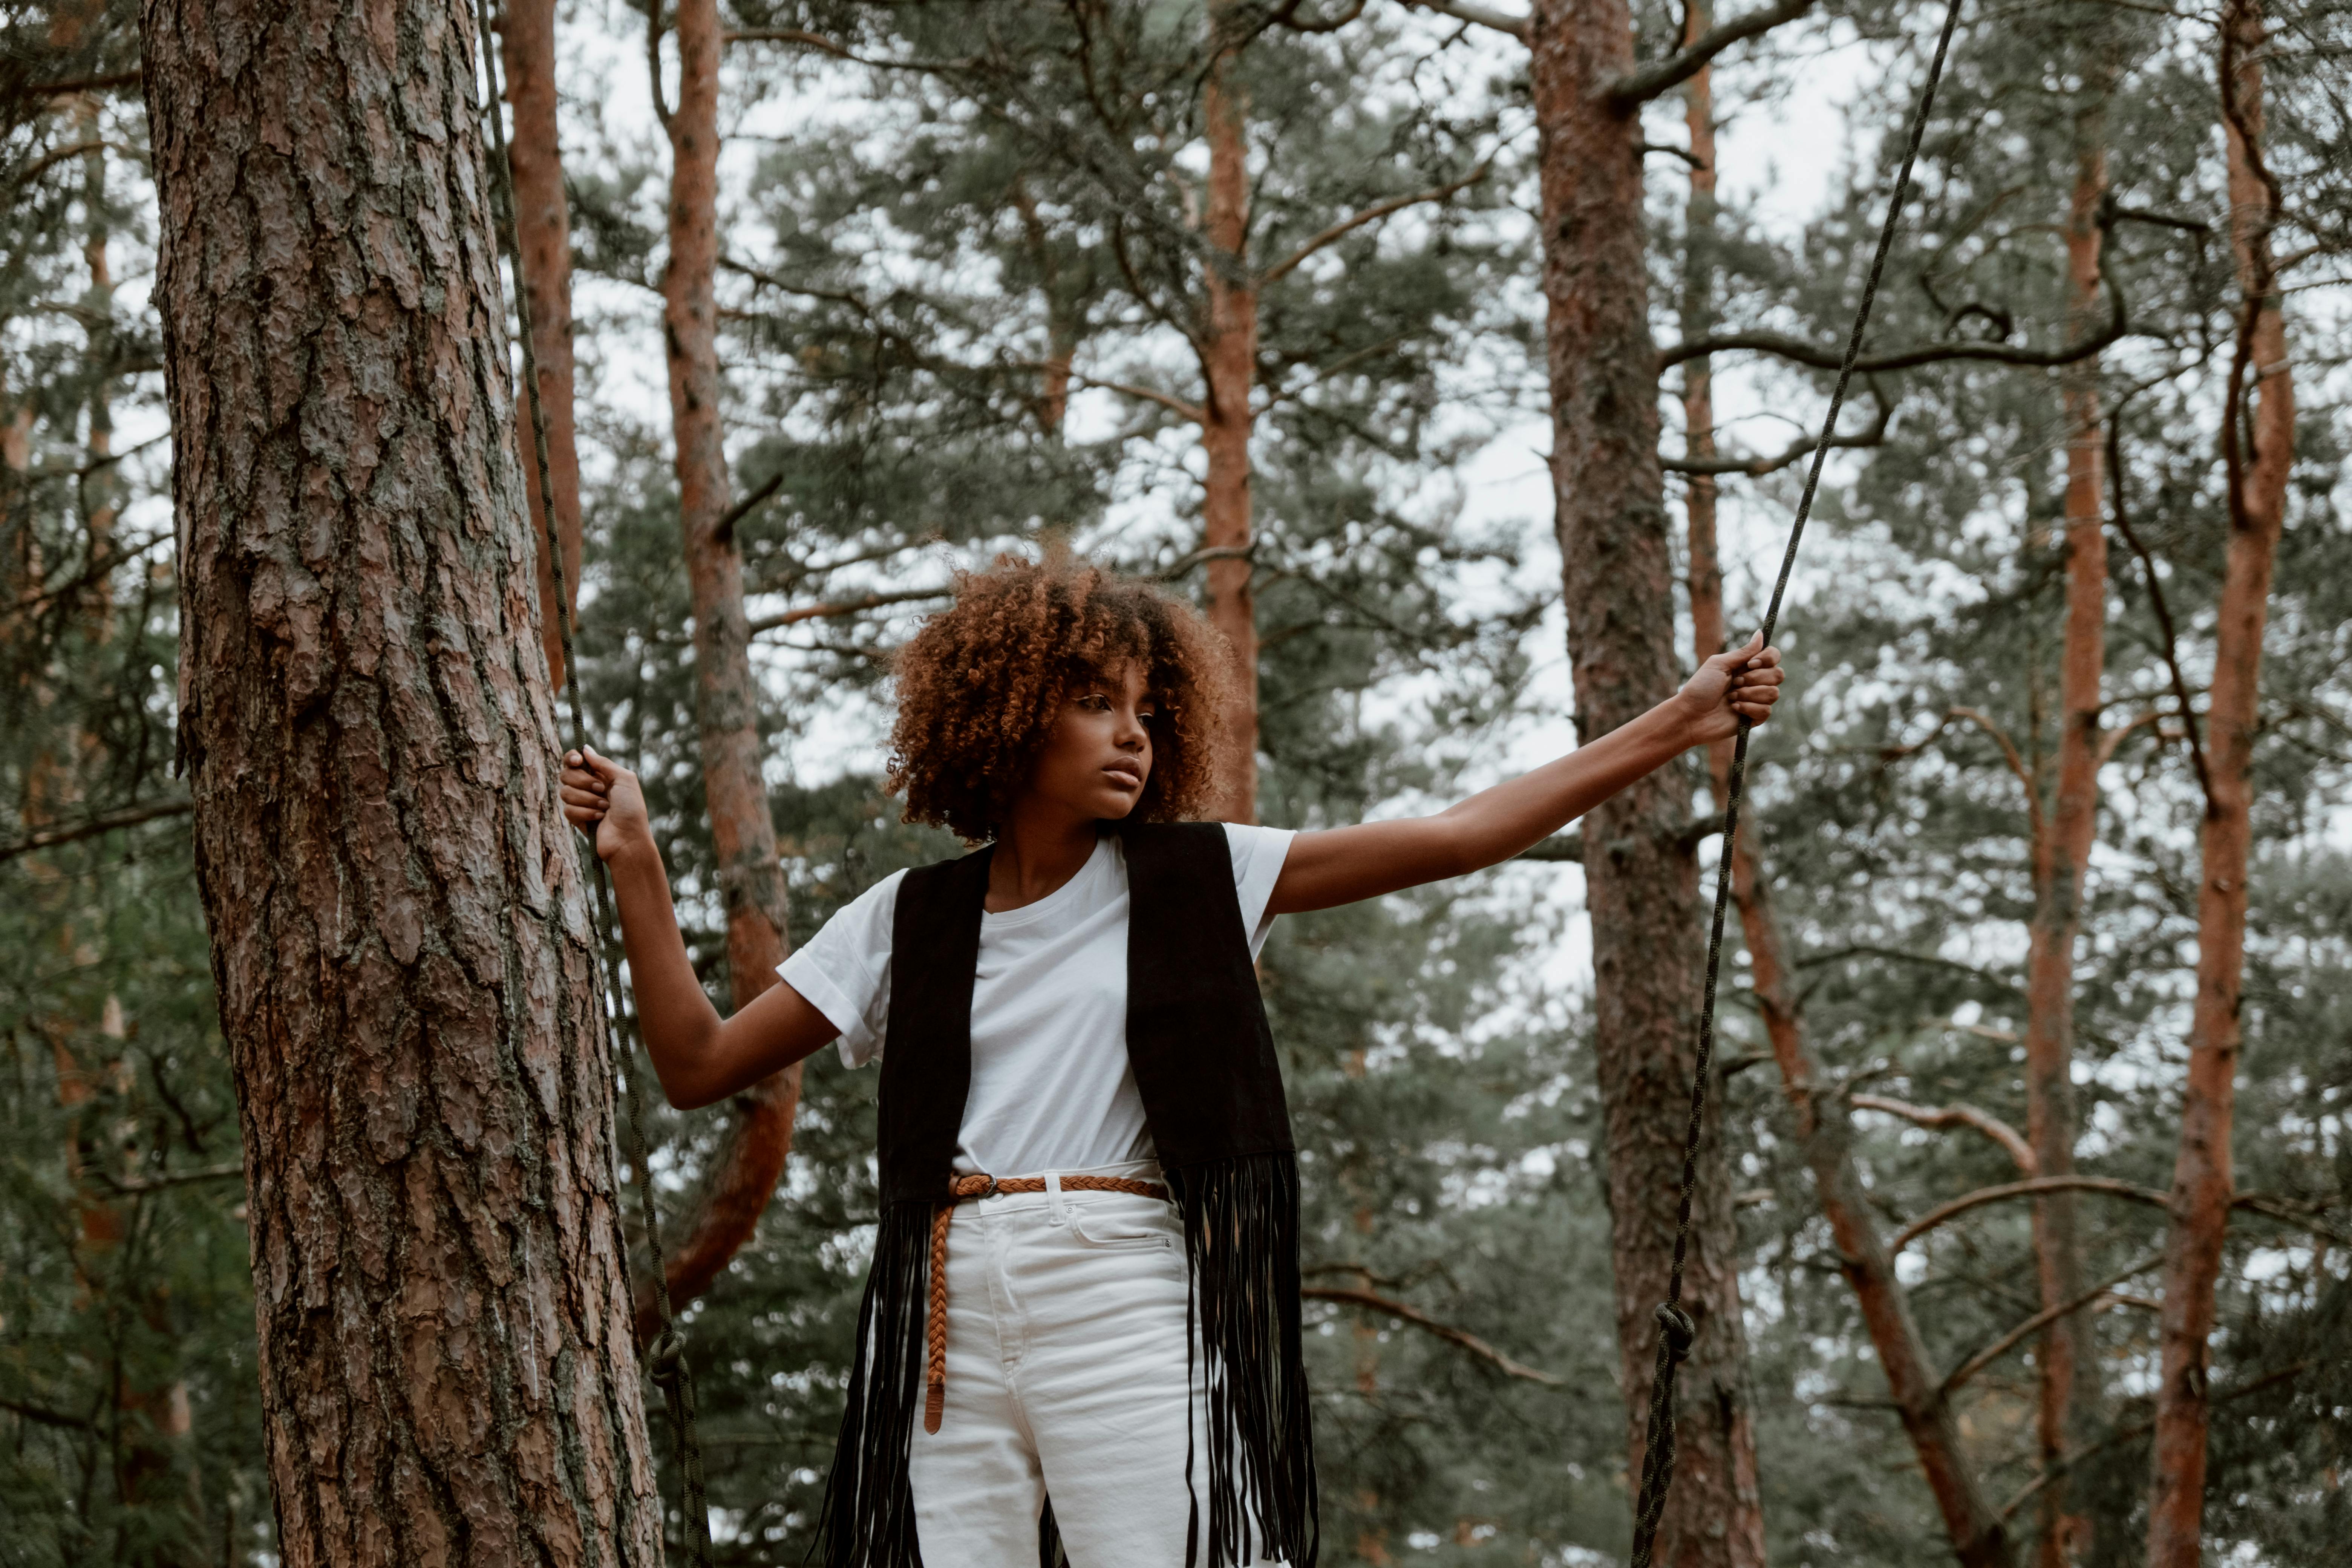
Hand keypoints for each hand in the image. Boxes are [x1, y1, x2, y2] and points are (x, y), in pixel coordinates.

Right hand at [560, 746, 650, 862]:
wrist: (629, 838)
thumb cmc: (631, 808)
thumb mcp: (624, 779)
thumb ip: (603, 763)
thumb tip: (585, 749)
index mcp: (599, 774)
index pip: (575, 760)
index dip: (572, 759)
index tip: (578, 762)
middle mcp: (587, 786)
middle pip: (566, 774)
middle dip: (584, 781)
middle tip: (601, 789)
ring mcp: (581, 802)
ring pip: (565, 792)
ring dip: (588, 799)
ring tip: (604, 808)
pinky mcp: (576, 818)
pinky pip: (568, 809)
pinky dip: (585, 813)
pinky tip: (599, 819)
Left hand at [1674, 632, 1784, 745]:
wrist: (1690, 716)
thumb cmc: (1700, 688)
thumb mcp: (1719, 664)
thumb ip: (1743, 652)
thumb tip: (1760, 633)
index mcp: (1747, 666)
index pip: (1773, 656)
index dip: (1767, 658)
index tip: (1750, 664)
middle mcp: (1755, 682)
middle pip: (1778, 674)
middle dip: (1755, 678)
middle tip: (1735, 683)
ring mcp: (1756, 700)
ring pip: (1773, 693)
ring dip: (1749, 694)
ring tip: (1731, 698)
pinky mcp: (1754, 718)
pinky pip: (1766, 710)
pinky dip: (1748, 708)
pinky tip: (1734, 709)